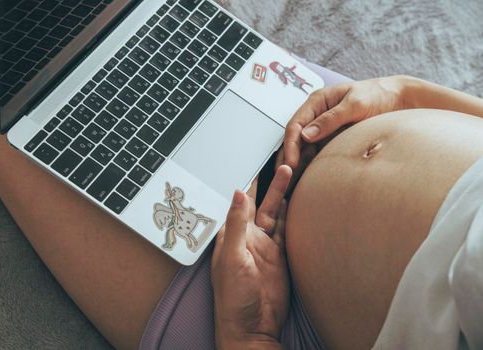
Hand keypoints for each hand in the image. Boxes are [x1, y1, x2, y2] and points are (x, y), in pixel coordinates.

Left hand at [211, 165, 291, 349]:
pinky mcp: (280, 257)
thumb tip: (237, 193)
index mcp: (232, 234)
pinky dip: (291, 215)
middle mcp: (249, 237)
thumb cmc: (233, 298)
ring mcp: (266, 247)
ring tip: (292, 171)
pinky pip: (287, 230)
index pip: (242, 201)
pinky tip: (295, 200)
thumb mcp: (233, 257)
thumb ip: (237, 224)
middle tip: (283, 159)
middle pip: (262, 202)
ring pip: (276, 213)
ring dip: (282, 194)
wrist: (253, 327)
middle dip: (271, 182)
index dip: (251, 181)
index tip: (259, 160)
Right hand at [283, 75, 408, 168]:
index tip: (291, 163)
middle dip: (288, 158)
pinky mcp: (333, 140)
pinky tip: (308, 180)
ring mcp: (325, 129)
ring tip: (292, 185)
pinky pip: (318, 155)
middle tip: (285, 178)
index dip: (290, 145)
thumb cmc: (379, 94)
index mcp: (317, 102)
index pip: (295, 124)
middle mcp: (317, 116)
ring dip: (297, 165)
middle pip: (295, 139)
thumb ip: (331, 119)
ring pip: (305, 149)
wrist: (401, 100)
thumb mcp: (355, 104)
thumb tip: (306, 134)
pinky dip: (312, 167)